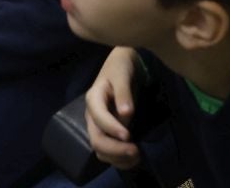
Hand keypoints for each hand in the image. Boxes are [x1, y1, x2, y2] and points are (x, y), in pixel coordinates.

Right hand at [85, 47, 142, 169]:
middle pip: (96, 139)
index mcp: (93, 99)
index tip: (129, 135)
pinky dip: (119, 160)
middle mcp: (92, 116)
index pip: (98, 118)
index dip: (112, 128)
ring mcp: (98, 127)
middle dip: (115, 149)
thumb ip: (123, 92)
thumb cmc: (120, 69)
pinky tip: (133, 159)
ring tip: (137, 156)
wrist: (120, 68)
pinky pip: (107, 153)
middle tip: (136, 151)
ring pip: (101, 150)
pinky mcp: (106, 134)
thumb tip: (126, 113)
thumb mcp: (122, 74)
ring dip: (117, 158)